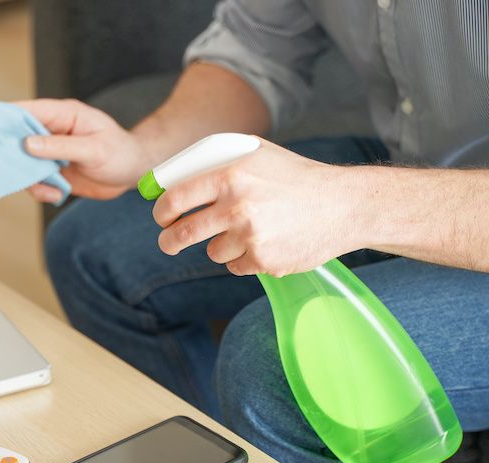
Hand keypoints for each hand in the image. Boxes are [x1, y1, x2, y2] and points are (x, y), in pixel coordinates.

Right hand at [14, 99, 151, 201]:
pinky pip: (34, 180)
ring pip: (22, 162)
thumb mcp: (94, 150)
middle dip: (10, 154)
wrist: (134, 174)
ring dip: (29, 178)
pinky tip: (57, 194)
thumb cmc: (120, 153)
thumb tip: (27, 144)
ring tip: (50, 188)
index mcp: (62, 115)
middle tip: (6, 169)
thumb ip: (61, 147)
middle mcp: (51, 131)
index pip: (26, 110)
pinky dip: (41, 190)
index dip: (4, 117)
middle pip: (16, 137)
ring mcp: (49, 151)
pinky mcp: (51, 170)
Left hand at [152, 138, 361, 276]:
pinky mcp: (264, 260)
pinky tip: (267, 242)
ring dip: (221, 245)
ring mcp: (251, 236)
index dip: (162, 212)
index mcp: (229, 175)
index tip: (162, 218)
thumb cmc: (294, 176)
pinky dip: (244, 259)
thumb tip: (171, 179)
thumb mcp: (255, 153)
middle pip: (182, 233)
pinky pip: (235, 266)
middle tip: (170, 242)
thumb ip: (214, 162)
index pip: (175, 199)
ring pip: (212, 251)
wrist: (343, 205)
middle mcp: (237, 206)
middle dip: (170, 241)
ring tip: (249, 230)